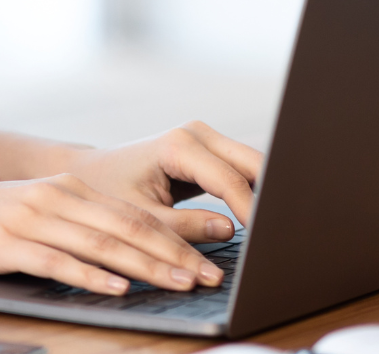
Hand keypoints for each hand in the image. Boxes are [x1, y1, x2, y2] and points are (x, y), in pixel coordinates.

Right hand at [0, 172, 225, 294]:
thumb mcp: (30, 211)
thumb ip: (73, 224)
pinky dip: (92, 277)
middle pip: (128, 228)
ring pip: (102, 245)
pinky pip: (59, 261)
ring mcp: (31, 218)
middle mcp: (54, 196)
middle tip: (212, 277)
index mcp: (67, 187)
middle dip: (176, 255)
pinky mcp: (7, 242)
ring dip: (147, 267)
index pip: (135, 214)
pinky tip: (118, 289)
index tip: (212, 258)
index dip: (178, 237)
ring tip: (181, 284)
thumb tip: (123, 255)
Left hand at [64, 121, 263, 243]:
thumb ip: (183, 227)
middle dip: (271, 198)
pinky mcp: (211, 152)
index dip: (254, 213)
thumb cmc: (108, 191)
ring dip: (268, 195)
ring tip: (281, 231)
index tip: (269, 244)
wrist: (91, 172)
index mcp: (178, 145)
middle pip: (254, 165)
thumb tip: (231, 231)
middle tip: (286, 236)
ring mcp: (206, 139)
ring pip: (254, 167)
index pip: (230, 181)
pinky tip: (265, 221)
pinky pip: (243, 172)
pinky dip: (255, 194)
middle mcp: (197, 135)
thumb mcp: (140, 216)